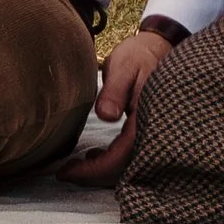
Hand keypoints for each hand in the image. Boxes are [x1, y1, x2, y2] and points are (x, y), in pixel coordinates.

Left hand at [56, 25, 172, 183]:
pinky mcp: (148, 132)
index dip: (92, 171)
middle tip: (65, 173)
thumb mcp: (124, 66)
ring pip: (127, 167)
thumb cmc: (138, 55)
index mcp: (147, 120)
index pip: (119, 159)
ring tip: (76, 165)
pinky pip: (131, 156)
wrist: (158, 48)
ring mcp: (153, 134)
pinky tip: (95, 155)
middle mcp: (154, 133)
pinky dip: (111, 162)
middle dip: (93, 176)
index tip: (66, 172)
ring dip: (101, 171)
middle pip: (123, 170)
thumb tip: (106, 115)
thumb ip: (115, 90)